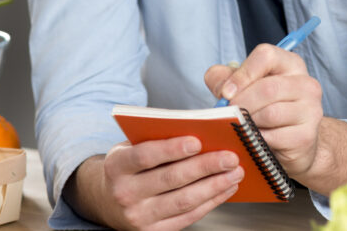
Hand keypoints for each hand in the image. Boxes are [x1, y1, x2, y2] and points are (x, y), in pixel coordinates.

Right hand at [65, 137, 243, 230]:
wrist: (110, 200)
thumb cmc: (132, 165)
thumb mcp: (134, 145)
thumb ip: (160, 137)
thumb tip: (203, 129)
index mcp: (117, 166)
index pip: (144, 156)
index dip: (171, 149)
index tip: (197, 141)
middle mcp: (124, 193)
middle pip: (170, 179)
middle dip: (205, 167)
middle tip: (230, 157)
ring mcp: (138, 216)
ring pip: (183, 201)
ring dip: (215, 186)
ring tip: (236, 172)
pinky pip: (188, 216)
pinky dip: (212, 201)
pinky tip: (227, 188)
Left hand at [204, 44, 323, 178]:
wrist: (291, 143)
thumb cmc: (265, 110)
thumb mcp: (243, 87)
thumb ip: (224, 79)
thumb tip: (221, 87)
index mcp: (291, 64)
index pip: (266, 56)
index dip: (243, 73)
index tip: (226, 93)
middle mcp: (306, 84)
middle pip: (267, 88)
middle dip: (241, 103)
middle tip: (227, 114)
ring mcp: (311, 110)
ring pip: (270, 113)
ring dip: (248, 123)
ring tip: (241, 127)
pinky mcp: (307, 135)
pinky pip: (274, 137)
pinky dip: (256, 141)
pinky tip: (253, 141)